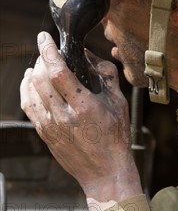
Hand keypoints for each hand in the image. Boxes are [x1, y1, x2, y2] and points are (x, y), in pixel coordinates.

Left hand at [20, 32, 142, 209]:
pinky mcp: (44, 134)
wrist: (105, 172)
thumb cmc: (115, 138)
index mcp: (84, 106)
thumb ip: (106, 75)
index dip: (48, 51)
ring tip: (38, 65)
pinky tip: (30, 82)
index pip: (58, 71)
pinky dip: (26, 90)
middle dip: (41, 59)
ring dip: (32, 73)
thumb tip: (90, 56)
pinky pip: (28, 106)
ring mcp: (51, 127)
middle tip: (48, 52)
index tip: (44, 37)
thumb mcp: (119, 103)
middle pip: (40, 78)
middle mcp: (63, 116)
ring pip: (30, 91)